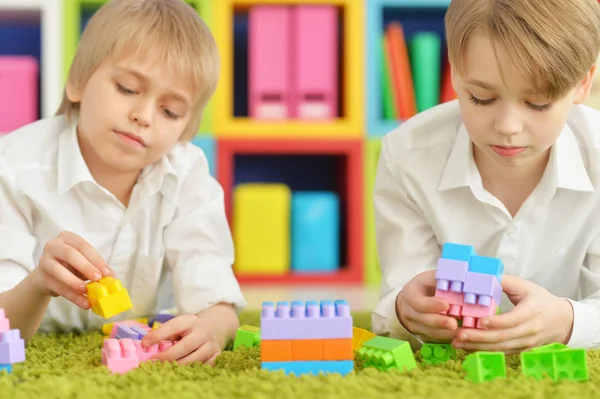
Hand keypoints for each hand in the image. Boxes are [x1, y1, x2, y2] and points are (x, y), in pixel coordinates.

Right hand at [32, 231, 112, 308]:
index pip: (83, 246)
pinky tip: (84, 302)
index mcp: (67, 238)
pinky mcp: (41, 278)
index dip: (96, 259)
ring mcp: (44, 261)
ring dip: (75, 282)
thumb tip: (112, 276)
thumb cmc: (71, 265)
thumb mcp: (84, 263)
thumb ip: (97, 267)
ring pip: (59, 271)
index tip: (107, 272)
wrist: (48, 276)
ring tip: (88, 291)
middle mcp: (53, 246)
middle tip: (98, 278)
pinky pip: (58, 287)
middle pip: (70, 254)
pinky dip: (72, 296)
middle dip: (86, 267)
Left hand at [141, 314, 221, 364]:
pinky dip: (193, 369)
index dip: (158, 335)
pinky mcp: (217, 354)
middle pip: (185, 346)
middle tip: (153, 362)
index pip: (173, 326)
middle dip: (167, 356)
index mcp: (190, 321)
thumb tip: (146, 345)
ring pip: (194, 359)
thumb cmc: (190, 328)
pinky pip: (204, 366)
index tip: (144, 344)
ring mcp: (211, 344)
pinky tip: (183, 370)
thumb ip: (164, 333)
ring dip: (178, 366)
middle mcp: (202, 332)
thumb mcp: (179, 325)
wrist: (215, 326)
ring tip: (166, 369)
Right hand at [396, 270, 459, 341]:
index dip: (431, 305)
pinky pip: (435, 338)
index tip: (446, 305)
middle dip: (440, 322)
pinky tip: (459, 336)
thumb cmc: (423, 287)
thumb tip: (460, 273)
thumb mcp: (428, 278)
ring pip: (430, 332)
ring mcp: (414, 325)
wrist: (409, 302)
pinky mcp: (421, 334)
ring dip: (446, 333)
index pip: (418, 302)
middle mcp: (409, 312)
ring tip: (462, 332)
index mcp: (410, 295)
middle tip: (454, 324)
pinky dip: (447, 337)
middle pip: (424, 319)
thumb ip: (441, 276)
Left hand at [452, 275, 573, 353]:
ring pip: (501, 347)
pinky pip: (501, 352)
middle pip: (504, 337)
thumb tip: (483, 275)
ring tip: (458, 342)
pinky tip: (468, 347)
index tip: (479, 321)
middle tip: (460, 334)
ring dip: (478, 346)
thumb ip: (505, 281)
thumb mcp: (526, 286)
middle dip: (480, 337)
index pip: (514, 320)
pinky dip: (484, 351)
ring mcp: (526, 343)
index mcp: (533, 311)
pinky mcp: (521, 350)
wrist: (561, 320)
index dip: (497, 322)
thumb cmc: (540, 300)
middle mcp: (530, 330)